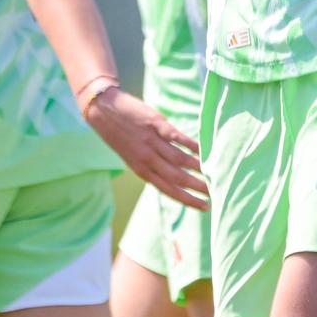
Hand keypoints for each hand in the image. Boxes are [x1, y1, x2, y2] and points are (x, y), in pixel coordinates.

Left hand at [85, 89, 209, 210]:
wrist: (102, 110)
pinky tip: (203, 150)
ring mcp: (152, 142)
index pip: (169, 190)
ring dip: (198, 168)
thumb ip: (151, 165)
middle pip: (177, 178)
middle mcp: (147, 159)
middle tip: (214, 192)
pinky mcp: (156, 125)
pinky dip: (192, 145)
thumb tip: (173, 173)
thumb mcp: (131, 156)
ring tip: (213, 172)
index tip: (204, 206)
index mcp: (141, 170)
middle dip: (197, 187)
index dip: (188, 199)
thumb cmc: (118, 134)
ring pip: (180, 159)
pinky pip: (177, 138)